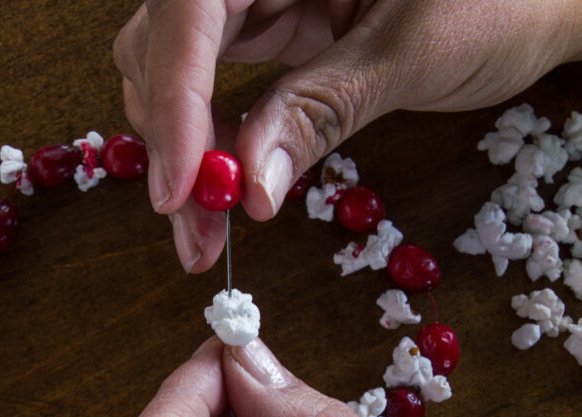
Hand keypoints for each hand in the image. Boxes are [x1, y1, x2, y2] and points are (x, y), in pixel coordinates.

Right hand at [114, 0, 581, 271]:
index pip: (194, 7)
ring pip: (176, 68)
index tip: (182, 185)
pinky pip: (215, 84)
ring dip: (182, 150)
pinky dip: (212, 142)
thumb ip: (321, 110)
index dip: (174, 96)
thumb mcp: (414, 52)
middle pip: (166, 40)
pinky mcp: (273, 26)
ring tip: (207, 230)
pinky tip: (227, 190)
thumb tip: (246, 189)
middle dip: (170, 136)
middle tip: (193, 227)